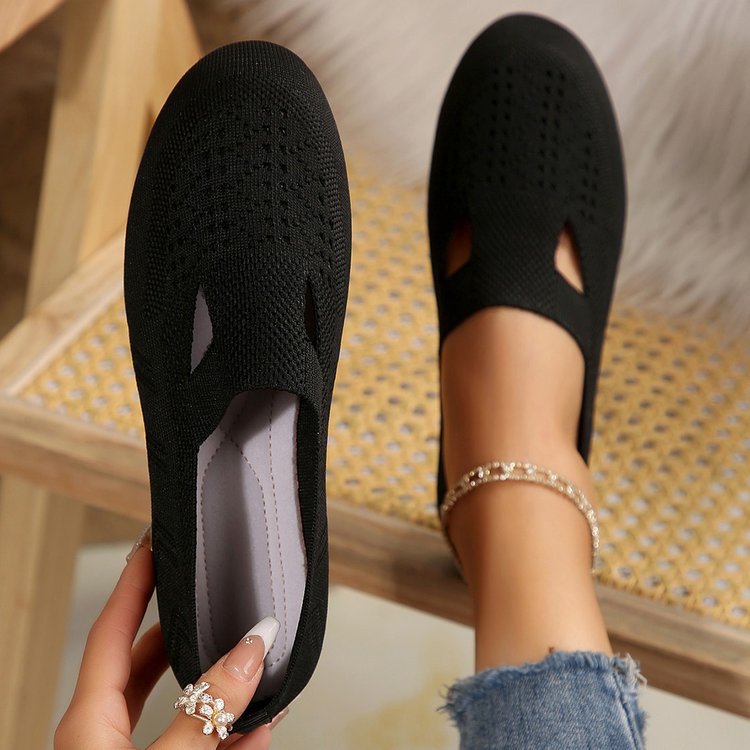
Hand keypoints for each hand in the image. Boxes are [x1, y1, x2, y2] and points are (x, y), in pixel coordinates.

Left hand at [55, 526, 281, 748]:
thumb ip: (206, 712)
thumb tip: (247, 656)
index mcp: (89, 723)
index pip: (110, 632)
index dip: (132, 584)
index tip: (149, 547)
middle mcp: (102, 738)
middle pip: (143, 664)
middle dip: (183, 632)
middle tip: (206, 598)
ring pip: (176, 708)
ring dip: (218, 694)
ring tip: (253, 672)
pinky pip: (192, 747)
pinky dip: (228, 738)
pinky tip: (257, 731)